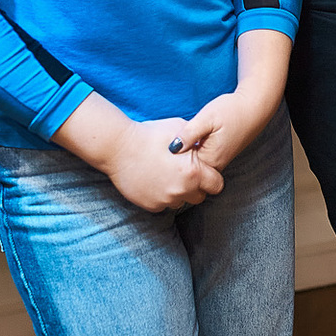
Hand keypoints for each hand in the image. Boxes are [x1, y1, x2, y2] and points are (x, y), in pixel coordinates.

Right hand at [101, 116, 223, 212]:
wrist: (118, 147)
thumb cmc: (150, 134)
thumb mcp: (180, 129)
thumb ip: (197, 141)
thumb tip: (204, 146)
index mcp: (194, 172)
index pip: (217, 185)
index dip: (212, 177)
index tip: (203, 170)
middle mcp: (182, 190)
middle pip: (200, 196)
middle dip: (196, 187)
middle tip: (184, 173)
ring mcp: (166, 200)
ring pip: (181, 202)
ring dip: (178, 192)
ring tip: (166, 175)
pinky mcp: (151, 206)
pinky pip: (164, 204)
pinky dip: (162, 196)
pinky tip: (153, 180)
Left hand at [177, 85, 275, 175]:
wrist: (254, 107)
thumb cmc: (231, 110)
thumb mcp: (207, 118)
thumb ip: (189, 133)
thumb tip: (172, 148)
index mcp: (210, 159)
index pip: (182, 167)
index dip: (171, 156)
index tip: (164, 143)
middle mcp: (215, 165)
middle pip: (188, 169)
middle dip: (176, 158)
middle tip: (168, 140)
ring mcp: (218, 162)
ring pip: (194, 165)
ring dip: (185, 154)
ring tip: (178, 138)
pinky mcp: (220, 156)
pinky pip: (201, 159)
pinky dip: (193, 151)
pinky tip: (190, 138)